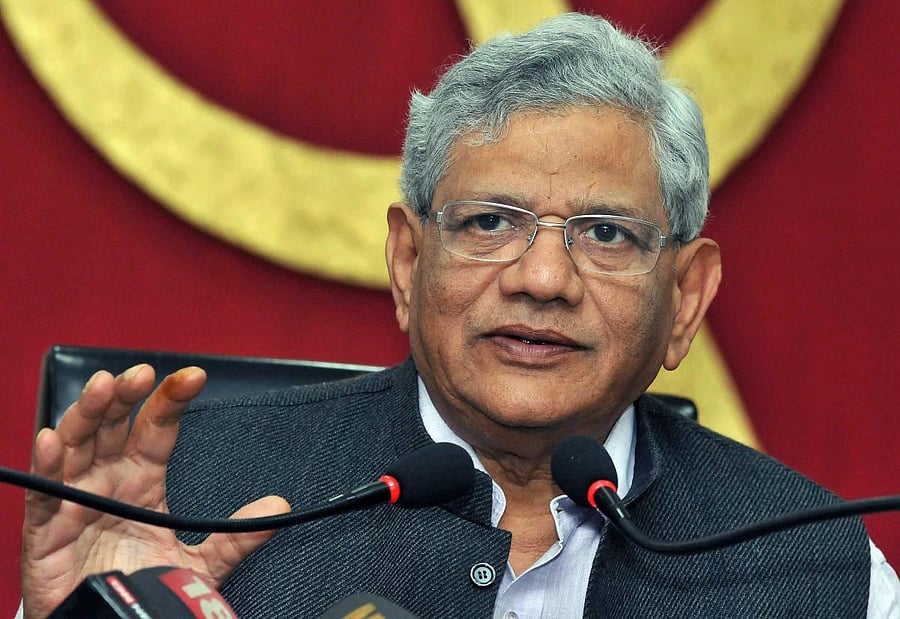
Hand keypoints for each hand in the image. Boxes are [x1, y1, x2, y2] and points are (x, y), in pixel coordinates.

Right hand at [21, 365, 289, 618]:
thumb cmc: (144, 586)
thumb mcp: (200, 564)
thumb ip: (236, 537)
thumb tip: (280, 509)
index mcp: (142, 480)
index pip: (157, 429)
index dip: (171, 401)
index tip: (195, 377)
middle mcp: (108, 480)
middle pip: (112, 426)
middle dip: (124, 396)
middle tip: (142, 374)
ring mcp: (75, 501)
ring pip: (76, 446)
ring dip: (87, 414)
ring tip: (102, 387)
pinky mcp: (46, 531)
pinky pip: (42, 495)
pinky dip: (45, 466)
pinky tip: (52, 440)